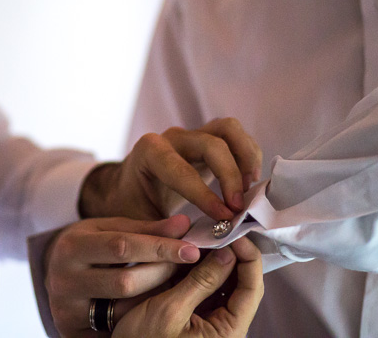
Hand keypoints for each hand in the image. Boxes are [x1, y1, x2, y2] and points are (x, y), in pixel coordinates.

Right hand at [45, 215, 201, 337]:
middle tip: (186, 266)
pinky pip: (116, 327)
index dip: (161, 248)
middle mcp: (64, 279)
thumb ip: (148, 230)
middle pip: (126, 282)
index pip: (123, 246)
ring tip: (173, 284)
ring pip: (123, 309)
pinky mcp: (72, 330)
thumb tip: (184, 224)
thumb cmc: (92, 245)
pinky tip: (153, 306)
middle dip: (162, 273)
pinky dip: (139, 316)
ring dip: (156, 297)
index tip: (192, 250)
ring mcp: (66, 309)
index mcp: (73, 246)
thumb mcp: (112, 230)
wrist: (54, 273)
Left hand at [79, 117, 261, 220]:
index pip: (182, 171)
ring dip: (246, 157)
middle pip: (212, 144)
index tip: (225, 217)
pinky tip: (249, 182)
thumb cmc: (132, 206)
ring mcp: (192, 135)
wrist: (127, 188)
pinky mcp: (207, 138)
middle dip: (230, 176)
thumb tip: (193, 247)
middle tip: (239, 207)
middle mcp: (172, 138)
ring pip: (228, 129)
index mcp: (149, 153)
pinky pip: (235, 135)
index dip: (206, 196)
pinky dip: (248, 154)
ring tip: (250, 189)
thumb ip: (162, 235)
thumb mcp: (137, 225)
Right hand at [113, 237, 263, 337]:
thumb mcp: (170, 310)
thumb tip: (227, 253)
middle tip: (213, 231)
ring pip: (222, 284)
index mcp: (229, 332)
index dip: (247, 256)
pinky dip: (196, 271)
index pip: (252, 287)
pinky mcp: (195, 320)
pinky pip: (204, 290)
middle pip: (240, 283)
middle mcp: (225, 329)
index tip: (233, 233)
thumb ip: (201, 280)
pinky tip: (185, 255)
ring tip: (198, 238)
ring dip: (211, 261)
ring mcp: (211, 324)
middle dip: (228, 254)